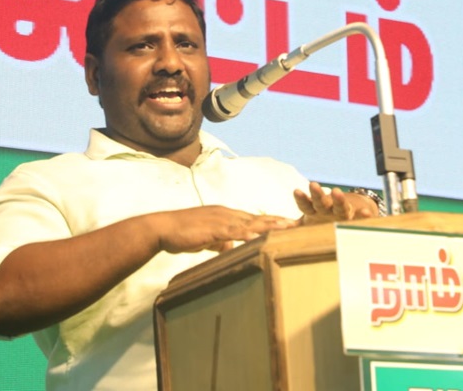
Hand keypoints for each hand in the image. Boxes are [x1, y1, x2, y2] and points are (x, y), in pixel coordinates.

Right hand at [152, 206, 297, 253]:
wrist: (162, 228)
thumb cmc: (182, 234)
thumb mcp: (206, 239)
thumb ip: (220, 242)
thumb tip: (229, 248)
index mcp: (227, 216)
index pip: (255, 219)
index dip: (273, 222)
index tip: (291, 224)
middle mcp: (227, 214)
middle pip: (258, 218)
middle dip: (279, 222)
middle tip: (300, 224)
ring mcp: (220, 220)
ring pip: (249, 223)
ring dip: (269, 226)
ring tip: (287, 228)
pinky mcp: (211, 229)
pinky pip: (232, 232)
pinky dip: (246, 235)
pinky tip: (258, 238)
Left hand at [293, 181, 379, 224]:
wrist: (345, 216)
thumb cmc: (320, 220)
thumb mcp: (305, 225)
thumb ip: (292, 227)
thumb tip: (274, 228)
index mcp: (313, 211)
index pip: (305, 204)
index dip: (301, 198)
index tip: (296, 190)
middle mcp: (327, 209)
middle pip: (321, 201)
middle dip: (317, 194)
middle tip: (313, 184)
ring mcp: (341, 213)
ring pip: (340, 205)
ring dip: (338, 199)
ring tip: (336, 192)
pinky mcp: (354, 218)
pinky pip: (359, 218)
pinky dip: (363, 216)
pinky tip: (368, 214)